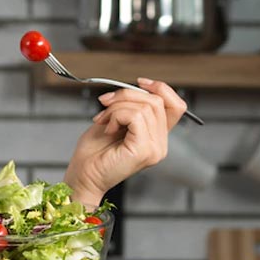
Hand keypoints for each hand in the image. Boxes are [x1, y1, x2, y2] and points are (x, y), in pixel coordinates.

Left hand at [63, 77, 187, 205]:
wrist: (83, 176)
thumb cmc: (94, 152)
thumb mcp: (115, 120)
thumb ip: (132, 106)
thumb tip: (138, 87)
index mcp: (157, 138)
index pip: (176, 106)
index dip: (160, 88)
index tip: (139, 83)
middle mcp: (160, 145)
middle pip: (157, 101)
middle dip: (126, 95)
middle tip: (105, 104)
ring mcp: (155, 149)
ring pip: (145, 107)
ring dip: (117, 107)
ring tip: (104, 120)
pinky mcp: (144, 150)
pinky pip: (135, 116)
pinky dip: (116, 115)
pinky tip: (108, 128)